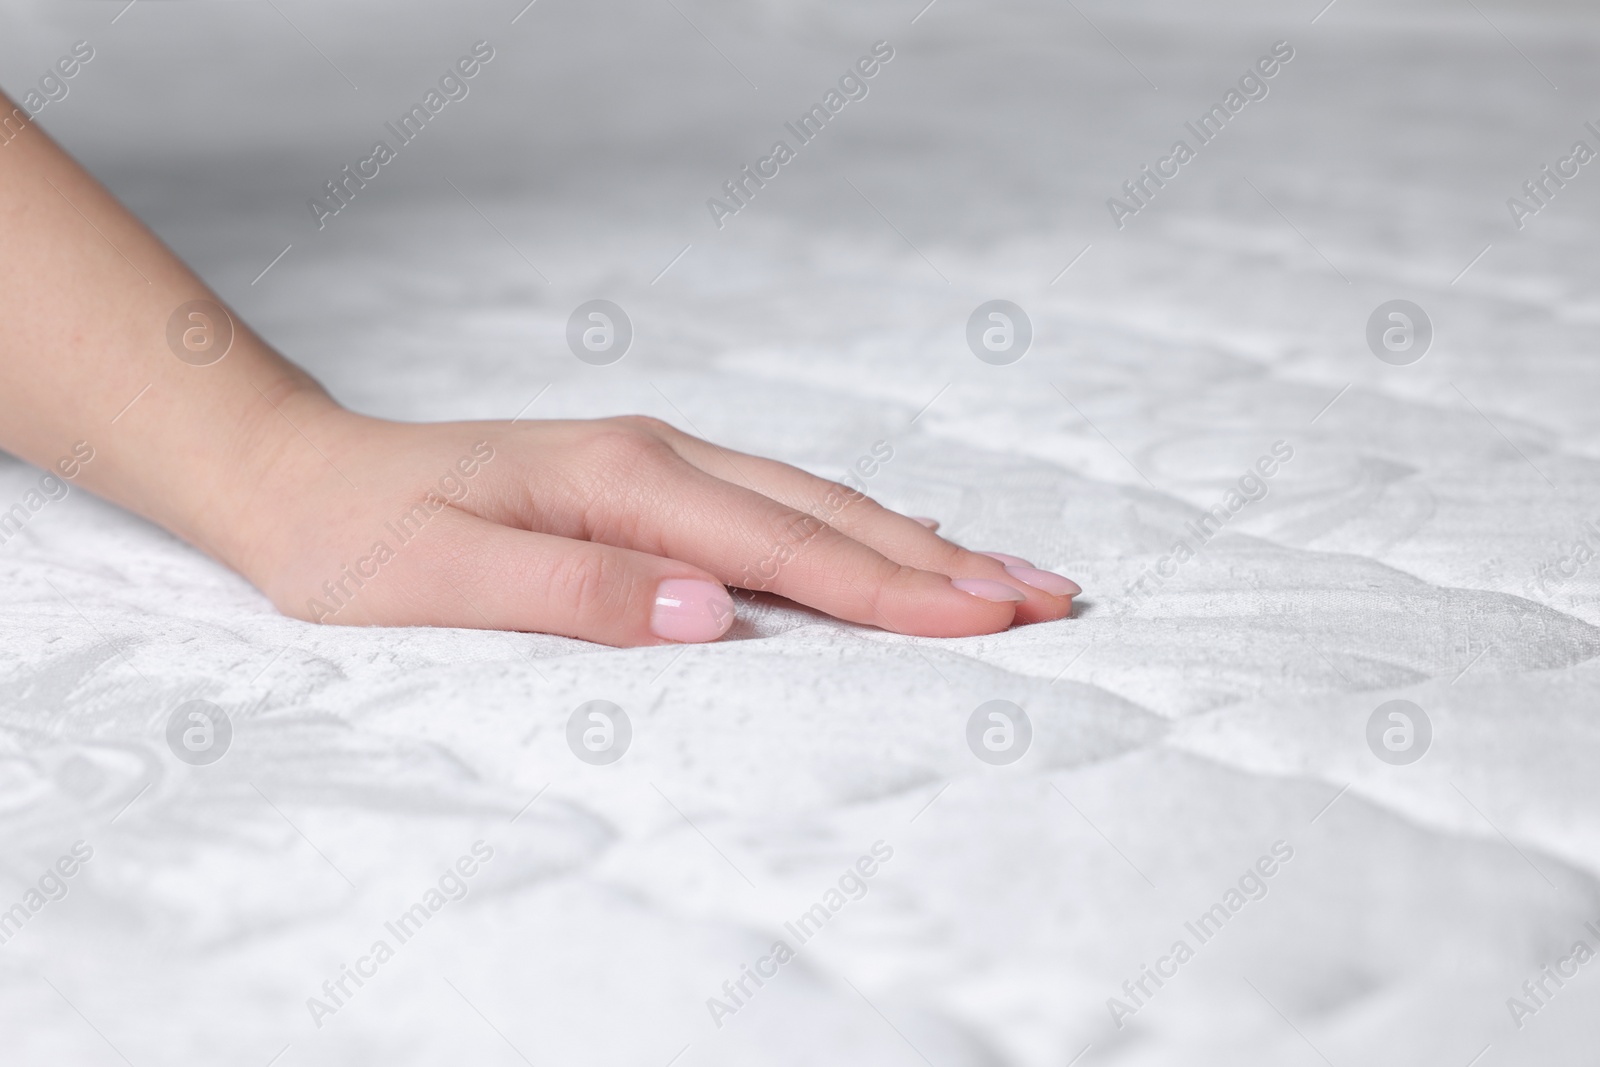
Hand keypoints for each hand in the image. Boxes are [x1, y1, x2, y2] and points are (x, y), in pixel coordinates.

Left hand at [230, 395, 1080, 646]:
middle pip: (827, 515)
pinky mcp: (648, 481)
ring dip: (915, 542)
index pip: (787, 548)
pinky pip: (777, 506)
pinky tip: (895, 543)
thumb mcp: (446, 581)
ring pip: (814, 504)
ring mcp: (658, 463)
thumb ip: (579, 595)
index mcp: (624, 480)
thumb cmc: (364, 541)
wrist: (304, 478)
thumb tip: (712, 613)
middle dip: (942, 561)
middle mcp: (658, 458)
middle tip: (1047, 594)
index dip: (893, 588)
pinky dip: (853, 531)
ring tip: (1003, 575)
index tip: (989, 615)